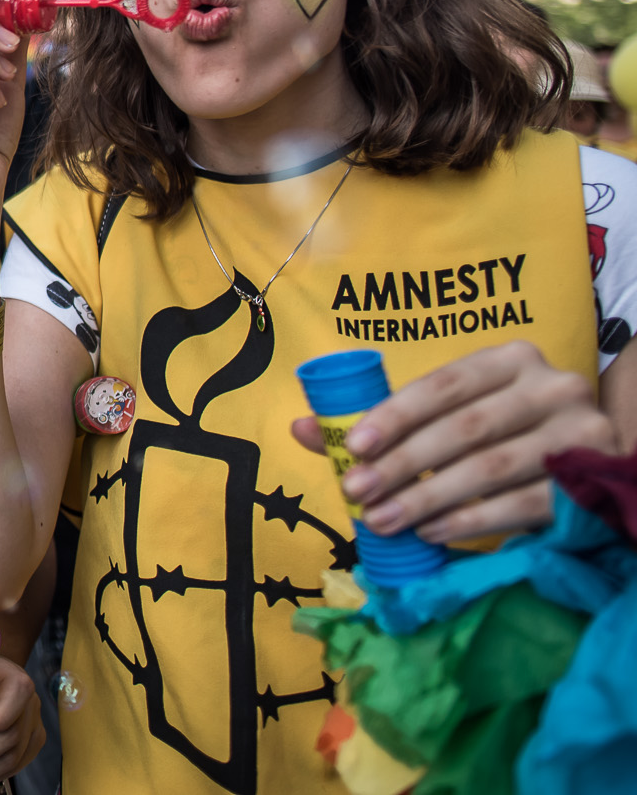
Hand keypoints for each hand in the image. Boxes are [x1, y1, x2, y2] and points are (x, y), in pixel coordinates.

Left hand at [289, 340, 615, 542]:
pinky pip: (522, 505)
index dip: (397, 414)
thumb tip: (300, 428)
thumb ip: (383, 421)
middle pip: (465, 429)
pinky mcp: (591, 482)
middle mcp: (553, 387)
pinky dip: (471, 520)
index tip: (356, 445)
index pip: (445, 384)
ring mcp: (580, 434)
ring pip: (490, 469)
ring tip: (383, 519)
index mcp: (511, 359)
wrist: (587, 464)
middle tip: (357, 493)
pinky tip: (431, 531)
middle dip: (404, 464)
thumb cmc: (503, 433)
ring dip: (428, 498)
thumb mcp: (451, 416)